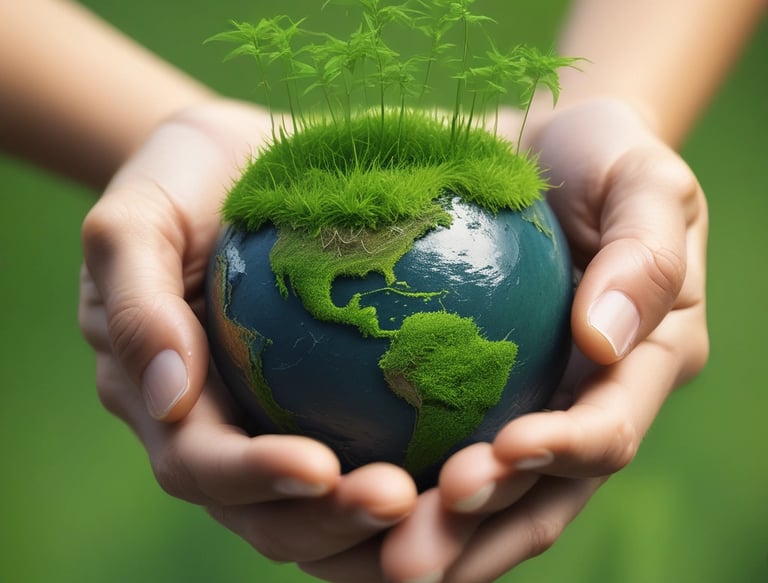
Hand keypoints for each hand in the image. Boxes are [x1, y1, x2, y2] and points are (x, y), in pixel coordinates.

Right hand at [79, 100, 417, 566]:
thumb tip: (171, 397)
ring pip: (320, 506)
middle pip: (265, 512)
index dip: (254, 480)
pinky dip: (415, 474)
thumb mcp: (133, 221)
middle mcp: (216, 432)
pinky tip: (469, 456)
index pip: (201, 464)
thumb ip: (135, 303)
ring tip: (444, 497)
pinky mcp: (324, 407)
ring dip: (375, 521)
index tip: (321, 469)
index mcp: (161, 403)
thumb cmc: (177, 183)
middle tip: (400, 501)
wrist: (230, 166)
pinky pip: (367, 451)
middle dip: (327, 523)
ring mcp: (269, 425)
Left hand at [300, 99, 708, 581]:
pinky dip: (384, 484)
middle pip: (536, 497)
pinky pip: (424, 453)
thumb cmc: (599, 157)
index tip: (500, 452)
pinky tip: (324, 492)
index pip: (606, 433)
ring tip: (359, 549)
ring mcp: (523, 412)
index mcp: (639, 370)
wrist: (539, 152)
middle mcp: (580, 410)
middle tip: (407, 554)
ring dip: (425, 536)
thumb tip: (601, 343)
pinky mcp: (463, 400)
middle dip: (476, 532)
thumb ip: (644, 256)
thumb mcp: (645, 181)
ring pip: (478, 500)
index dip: (561, 457)